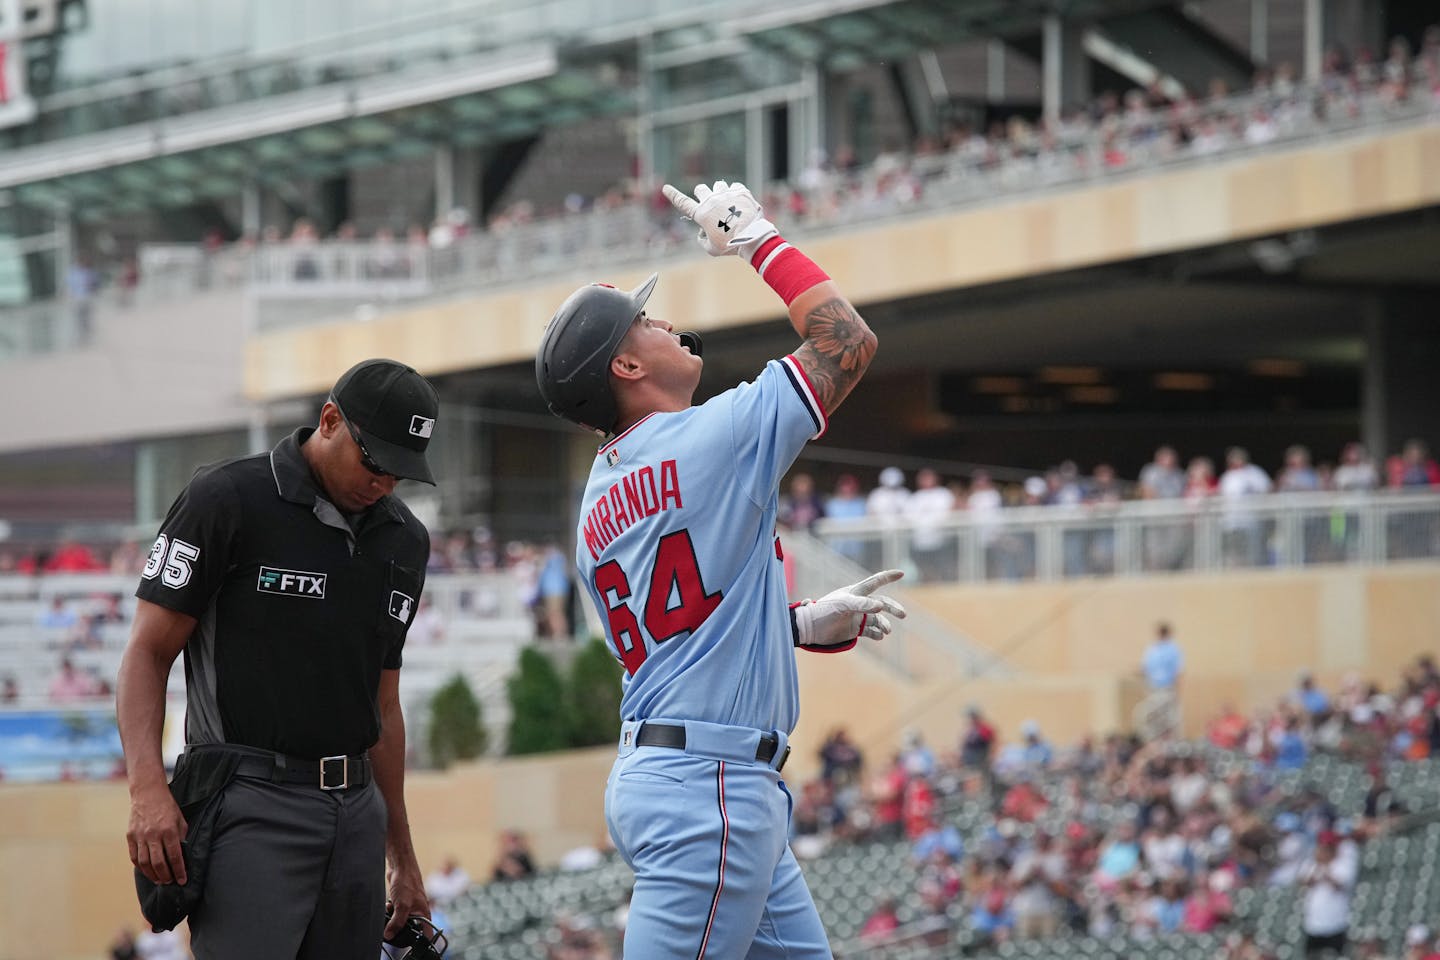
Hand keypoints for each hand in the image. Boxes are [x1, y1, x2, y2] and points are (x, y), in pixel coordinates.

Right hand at [127, 782, 187, 884]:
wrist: (148, 793)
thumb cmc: (167, 806)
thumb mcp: (180, 819)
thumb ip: (181, 836)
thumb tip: (182, 853)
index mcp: (169, 830)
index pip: (175, 856)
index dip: (179, 871)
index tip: (182, 880)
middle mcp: (153, 835)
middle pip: (159, 863)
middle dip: (166, 876)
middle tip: (170, 882)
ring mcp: (140, 836)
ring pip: (145, 863)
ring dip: (152, 875)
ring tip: (159, 880)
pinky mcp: (130, 836)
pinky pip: (134, 856)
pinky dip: (140, 867)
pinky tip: (147, 871)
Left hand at [384, 863, 430, 940]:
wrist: (400, 867)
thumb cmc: (407, 882)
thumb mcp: (402, 906)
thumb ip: (397, 922)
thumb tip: (389, 935)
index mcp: (424, 915)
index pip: (425, 935)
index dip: (419, 941)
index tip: (407, 941)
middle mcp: (418, 912)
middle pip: (409, 929)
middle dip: (399, 928)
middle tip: (394, 923)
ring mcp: (410, 907)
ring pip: (400, 921)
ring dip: (393, 919)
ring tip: (391, 910)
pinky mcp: (401, 903)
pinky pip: (395, 914)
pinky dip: (390, 911)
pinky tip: (389, 905)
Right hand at [662, 180, 777, 258]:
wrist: (752, 238)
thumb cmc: (730, 246)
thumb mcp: (711, 249)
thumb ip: (702, 240)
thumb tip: (702, 231)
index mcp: (702, 214)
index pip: (682, 203)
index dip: (673, 195)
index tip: (665, 188)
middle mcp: (712, 201)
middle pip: (700, 188)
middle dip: (703, 195)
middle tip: (711, 204)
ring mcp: (726, 194)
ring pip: (718, 185)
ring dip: (720, 193)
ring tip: (728, 204)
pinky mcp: (740, 191)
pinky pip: (734, 186)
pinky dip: (735, 193)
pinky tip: (739, 203)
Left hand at [795, 569, 906, 648]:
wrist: (811, 628)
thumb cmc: (825, 610)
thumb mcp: (844, 604)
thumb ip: (862, 604)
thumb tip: (881, 606)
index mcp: (856, 593)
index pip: (875, 582)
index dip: (887, 577)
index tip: (901, 573)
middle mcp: (859, 604)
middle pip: (882, 603)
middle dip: (893, 608)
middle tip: (903, 615)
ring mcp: (858, 617)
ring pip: (878, 619)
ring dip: (885, 624)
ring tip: (886, 631)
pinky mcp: (855, 630)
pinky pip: (871, 631)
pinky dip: (877, 634)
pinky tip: (878, 636)